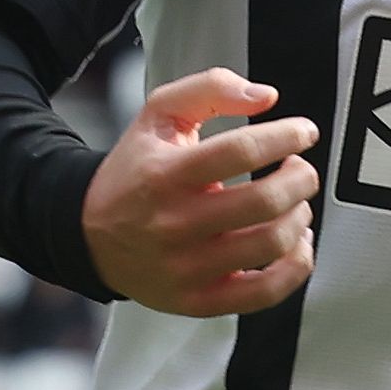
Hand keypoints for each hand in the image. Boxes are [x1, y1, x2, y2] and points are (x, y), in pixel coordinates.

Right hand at [83, 67, 319, 318]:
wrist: (86, 234)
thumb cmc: (136, 172)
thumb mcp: (158, 115)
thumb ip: (209, 89)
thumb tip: (267, 96)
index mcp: (165, 174)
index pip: (240, 151)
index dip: (285, 137)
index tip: (304, 132)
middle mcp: (173, 224)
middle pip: (264, 201)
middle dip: (301, 179)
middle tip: (301, 170)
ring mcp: (185, 268)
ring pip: (271, 244)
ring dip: (301, 217)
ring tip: (296, 204)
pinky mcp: (197, 300)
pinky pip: (265, 293)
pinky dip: (296, 266)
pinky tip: (296, 243)